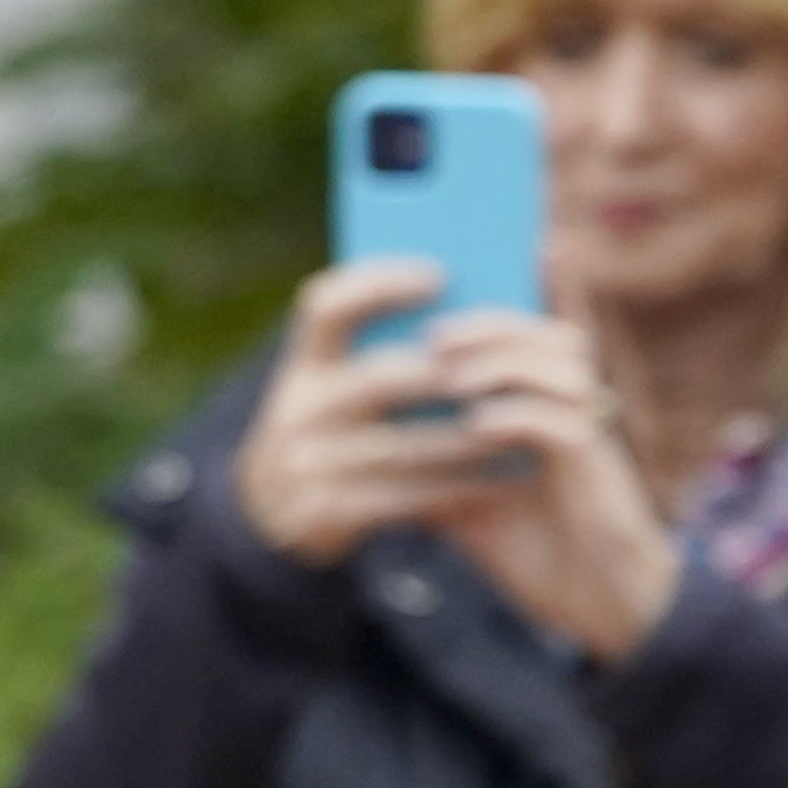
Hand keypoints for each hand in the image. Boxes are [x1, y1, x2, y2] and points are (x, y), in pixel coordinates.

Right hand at [224, 265, 488, 563]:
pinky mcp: (320, 512)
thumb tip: (465, 284)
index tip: (440, 275)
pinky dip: (452, 489)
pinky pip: (398, 499)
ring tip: (517, 430)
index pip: (327, 305)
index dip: (378, 283)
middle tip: (505, 370)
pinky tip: (495, 482)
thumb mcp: (337, 382)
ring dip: (463, 440)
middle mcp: (297, 407)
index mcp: (305, 363)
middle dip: (444, 373)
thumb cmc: (336, 426)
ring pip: (398, 448)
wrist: (270, 510)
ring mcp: (305, 462)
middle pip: (376, 379)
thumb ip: (384, 343)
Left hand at [411, 310, 684, 658]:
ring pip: (562, 369)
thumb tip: (364, 446)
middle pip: (549, 337)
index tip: (423, 323)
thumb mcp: (466, 501)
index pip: (528, 338)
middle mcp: (577, 413)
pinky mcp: (596, 472)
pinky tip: (476, 425)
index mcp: (551, 409)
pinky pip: (563, 427)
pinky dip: (518, 418)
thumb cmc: (532, 549)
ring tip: (452, 376)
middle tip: (435, 338)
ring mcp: (590, 438)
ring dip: (504, 364)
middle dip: (491, 327)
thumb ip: (430, 468)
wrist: (590, 602)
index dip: (486, 320)